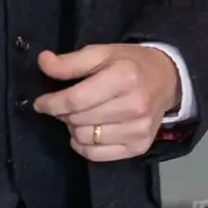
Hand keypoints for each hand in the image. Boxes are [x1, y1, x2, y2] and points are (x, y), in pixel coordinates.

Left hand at [33, 45, 180, 160]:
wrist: (167, 79)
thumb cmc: (130, 64)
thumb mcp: (102, 53)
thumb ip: (70, 61)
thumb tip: (43, 62)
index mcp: (124, 77)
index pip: (75, 100)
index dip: (51, 103)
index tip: (40, 103)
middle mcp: (134, 106)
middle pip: (78, 120)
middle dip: (63, 113)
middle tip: (65, 105)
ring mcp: (138, 129)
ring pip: (84, 139)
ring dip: (74, 128)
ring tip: (81, 115)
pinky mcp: (139, 146)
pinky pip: (96, 155)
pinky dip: (84, 145)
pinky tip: (89, 131)